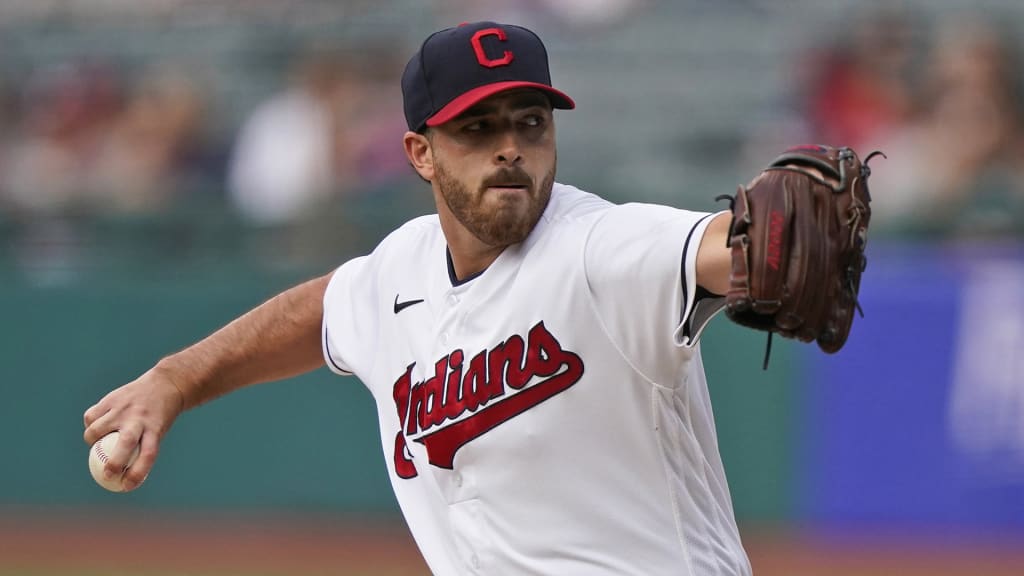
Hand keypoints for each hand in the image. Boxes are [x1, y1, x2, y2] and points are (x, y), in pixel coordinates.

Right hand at [83, 367, 184, 490]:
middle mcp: (139, 418)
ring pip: (98, 429)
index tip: (126, 486)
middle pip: (125, 443)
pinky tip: (95, 426)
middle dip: (114, 462)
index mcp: (155, 429)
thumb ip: (139, 449)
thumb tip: (116, 475)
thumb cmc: (159, 416)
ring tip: (96, 445)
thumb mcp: (157, 432)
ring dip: (91, 441)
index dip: (137, 474)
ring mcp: (123, 408)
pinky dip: (90, 424)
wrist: (166, 385)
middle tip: (106, 475)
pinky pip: (92, 416)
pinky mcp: (112, 399)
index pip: (148, 455)